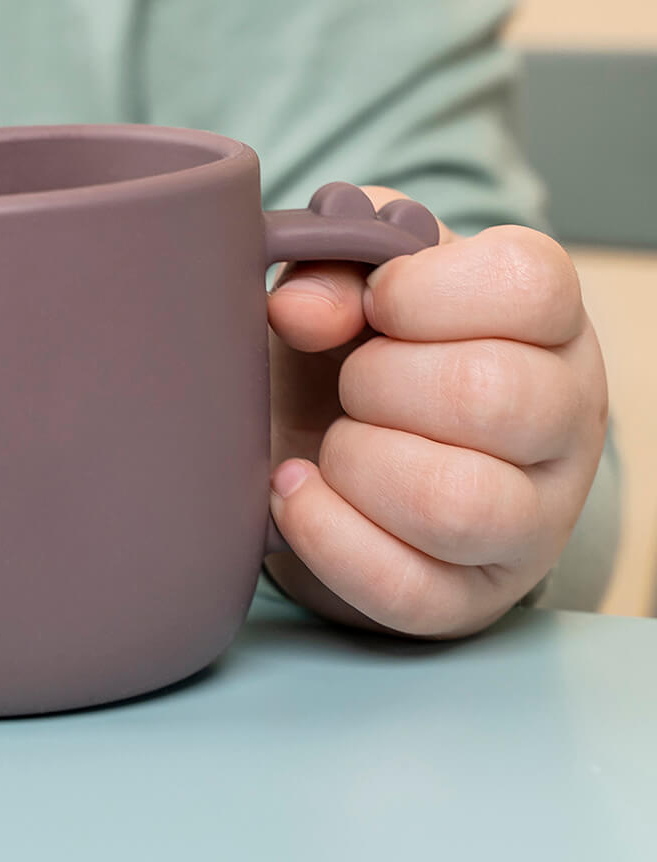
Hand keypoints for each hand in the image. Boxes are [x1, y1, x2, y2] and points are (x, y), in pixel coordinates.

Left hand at [265, 187, 608, 638]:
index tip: (375, 304)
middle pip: (490, 397)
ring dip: (357, 463)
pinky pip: (404, 587)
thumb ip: (328, 266)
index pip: (528, 286)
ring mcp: (532, 519)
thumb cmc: (355, 344)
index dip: (423, 290)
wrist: (337, 444)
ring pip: (456, 505)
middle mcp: (564, 418)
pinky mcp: (472, 595)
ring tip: (334, 443)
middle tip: (348, 383)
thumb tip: (302, 310)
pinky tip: (297, 492)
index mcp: (545, 319)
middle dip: (377, 383)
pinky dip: (325, 535)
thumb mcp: (346, 280)